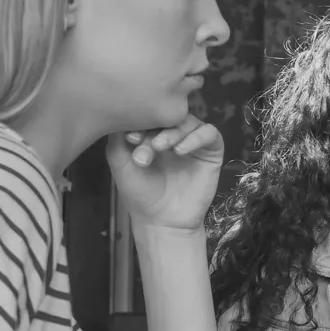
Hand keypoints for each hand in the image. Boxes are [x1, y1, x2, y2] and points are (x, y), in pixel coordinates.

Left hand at [106, 114, 223, 231]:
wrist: (162, 221)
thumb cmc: (140, 193)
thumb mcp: (120, 161)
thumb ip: (117, 136)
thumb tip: (123, 110)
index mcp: (153, 132)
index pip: (150, 114)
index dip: (141, 121)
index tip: (130, 139)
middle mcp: (173, 134)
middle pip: (169, 116)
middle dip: (155, 131)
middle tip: (144, 151)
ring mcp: (193, 141)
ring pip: (188, 121)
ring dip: (173, 133)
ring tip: (161, 147)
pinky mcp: (211, 151)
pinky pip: (210, 133)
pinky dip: (196, 138)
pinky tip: (180, 151)